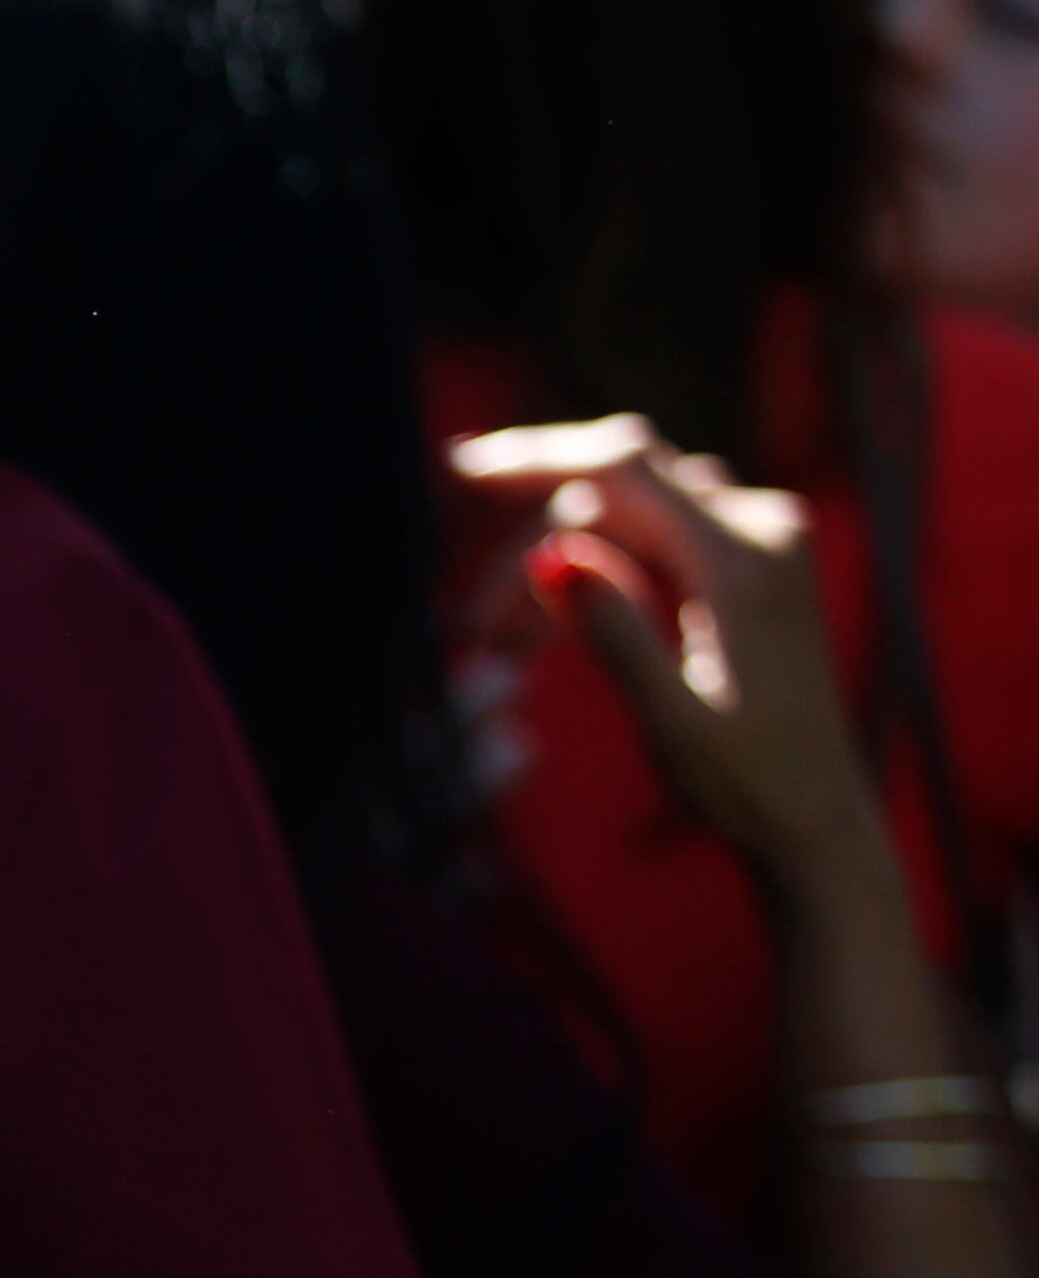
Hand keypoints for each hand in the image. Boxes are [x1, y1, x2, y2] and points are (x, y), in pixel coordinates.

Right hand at [448, 416, 888, 885]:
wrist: (816, 818)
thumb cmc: (747, 783)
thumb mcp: (672, 720)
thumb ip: (617, 631)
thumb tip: (552, 556)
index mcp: (745, 562)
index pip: (625, 470)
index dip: (538, 458)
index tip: (460, 467)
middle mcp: (762, 532)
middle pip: (623, 487)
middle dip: (534, 538)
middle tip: (475, 625)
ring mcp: (763, 544)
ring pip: (633, 510)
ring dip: (559, 554)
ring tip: (504, 638)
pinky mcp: (753, 566)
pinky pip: (658, 534)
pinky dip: (599, 562)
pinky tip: (554, 612)